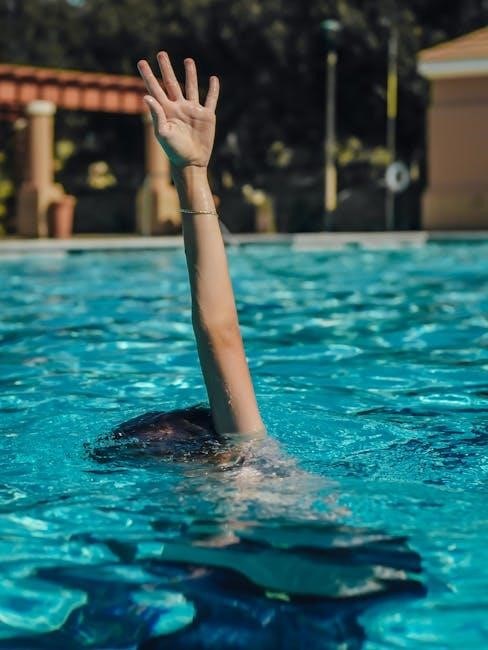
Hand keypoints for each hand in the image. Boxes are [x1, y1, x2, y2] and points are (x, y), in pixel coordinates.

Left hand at [137, 52, 218, 168]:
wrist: (191, 162)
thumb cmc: (174, 151)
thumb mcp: (162, 133)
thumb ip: (156, 114)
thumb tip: (146, 96)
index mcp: (166, 111)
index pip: (155, 89)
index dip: (148, 76)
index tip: (141, 62)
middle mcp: (178, 108)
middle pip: (172, 83)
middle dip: (166, 69)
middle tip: (161, 53)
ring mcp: (193, 111)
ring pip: (191, 87)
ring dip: (190, 74)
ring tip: (188, 60)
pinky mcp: (207, 116)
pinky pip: (211, 100)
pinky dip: (213, 89)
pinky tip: (213, 79)